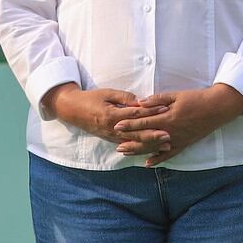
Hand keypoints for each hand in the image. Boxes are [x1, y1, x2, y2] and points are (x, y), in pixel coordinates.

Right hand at [45, 85, 168, 146]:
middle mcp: (112, 129)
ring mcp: (112, 136)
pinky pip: (128, 146)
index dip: (151, 112)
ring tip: (165, 145)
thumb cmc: (91, 98)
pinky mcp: (111, 140)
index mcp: (112, 115)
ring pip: (134, 143)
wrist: (73, 111)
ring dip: (150, 144)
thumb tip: (141, 101)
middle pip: (137, 133)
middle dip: (154, 135)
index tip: (164, 109)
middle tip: (169, 135)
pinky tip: (151, 150)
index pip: (135, 114)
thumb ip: (124, 97)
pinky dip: (140, 148)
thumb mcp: (107, 93)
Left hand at [113, 85, 242, 166]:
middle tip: (116, 142)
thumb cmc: (196, 98)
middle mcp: (170, 132)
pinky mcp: (184, 144)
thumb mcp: (176, 95)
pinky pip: (169, 154)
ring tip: (126, 153)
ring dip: (139, 151)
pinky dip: (158, 159)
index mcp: (167, 117)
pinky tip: (148, 163)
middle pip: (146, 137)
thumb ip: (157, 100)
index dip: (130, 124)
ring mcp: (177, 140)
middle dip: (130, 140)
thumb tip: (140, 103)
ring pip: (154, 148)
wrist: (216, 108)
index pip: (144, 122)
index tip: (117, 126)